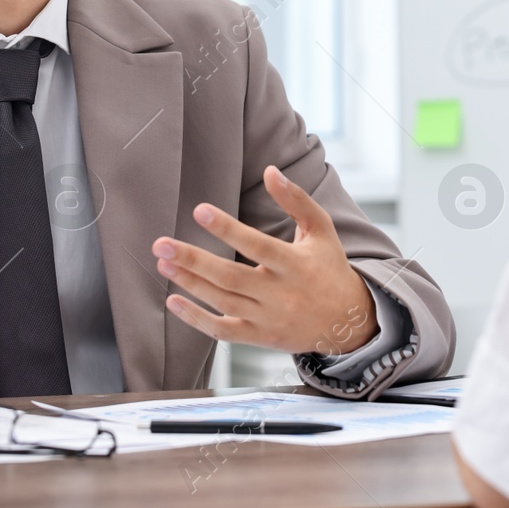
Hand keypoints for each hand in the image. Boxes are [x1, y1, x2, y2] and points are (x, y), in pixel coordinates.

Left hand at [151, 166, 378, 356]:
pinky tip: (173, 302)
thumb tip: (270, 171)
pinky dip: (196, 319)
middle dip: (193, 260)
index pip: (257, 245)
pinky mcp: (259, 337)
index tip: (199, 210)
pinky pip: (223, 331)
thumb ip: (296, 200)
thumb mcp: (321, 230)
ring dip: (190, 283)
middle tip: (161, 245)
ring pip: (223, 301)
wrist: (347, 322)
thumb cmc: (330, 268)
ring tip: (162, 264)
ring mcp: (268, 318)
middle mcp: (281, 293)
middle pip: (231, 277)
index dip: (228, 228)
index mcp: (296, 264)